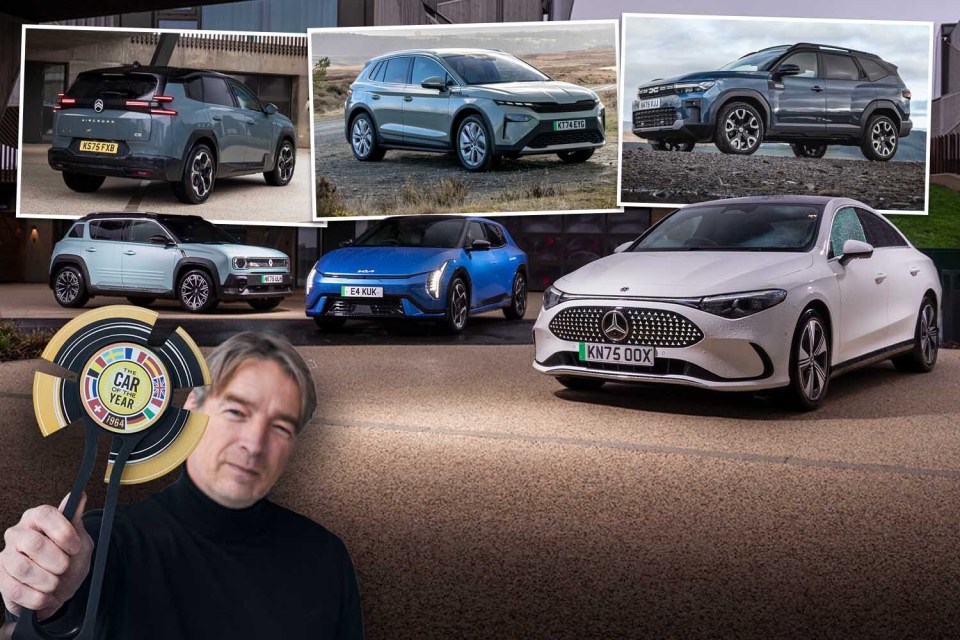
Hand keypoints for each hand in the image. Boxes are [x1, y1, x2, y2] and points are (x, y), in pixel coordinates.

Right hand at [0, 493, 92, 619]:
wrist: (58, 590)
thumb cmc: (69, 561)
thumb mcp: (80, 542)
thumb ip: (77, 522)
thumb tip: (79, 496)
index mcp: (37, 518)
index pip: (45, 514)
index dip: (62, 532)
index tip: (75, 547)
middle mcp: (17, 533)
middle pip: (34, 543)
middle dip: (56, 560)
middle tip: (65, 567)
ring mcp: (5, 555)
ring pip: (24, 568)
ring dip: (47, 581)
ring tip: (55, 583)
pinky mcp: (0, 578)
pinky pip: (16, 590)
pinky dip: (37, 597)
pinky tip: (46, 596)